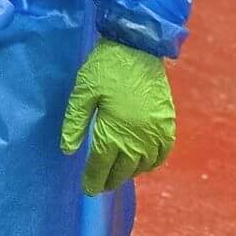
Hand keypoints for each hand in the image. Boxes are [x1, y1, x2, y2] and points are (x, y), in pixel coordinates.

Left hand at [60, 37, 176, 195]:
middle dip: (110, 179)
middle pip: (123, 169)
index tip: (88, 189)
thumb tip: (67, 151)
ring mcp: (156, 132)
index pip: (102, 165)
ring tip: (117, 175)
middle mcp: (137, 137)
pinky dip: (152, 163)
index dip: (94, 179)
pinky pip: (162, 154)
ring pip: (142, 165)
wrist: (138, 46)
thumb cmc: (105, 66)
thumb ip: (75, 122)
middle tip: (100, 186)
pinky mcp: (168, 124)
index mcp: (114, 130)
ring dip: (129, 173)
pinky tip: (142, 164)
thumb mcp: (83, 91)